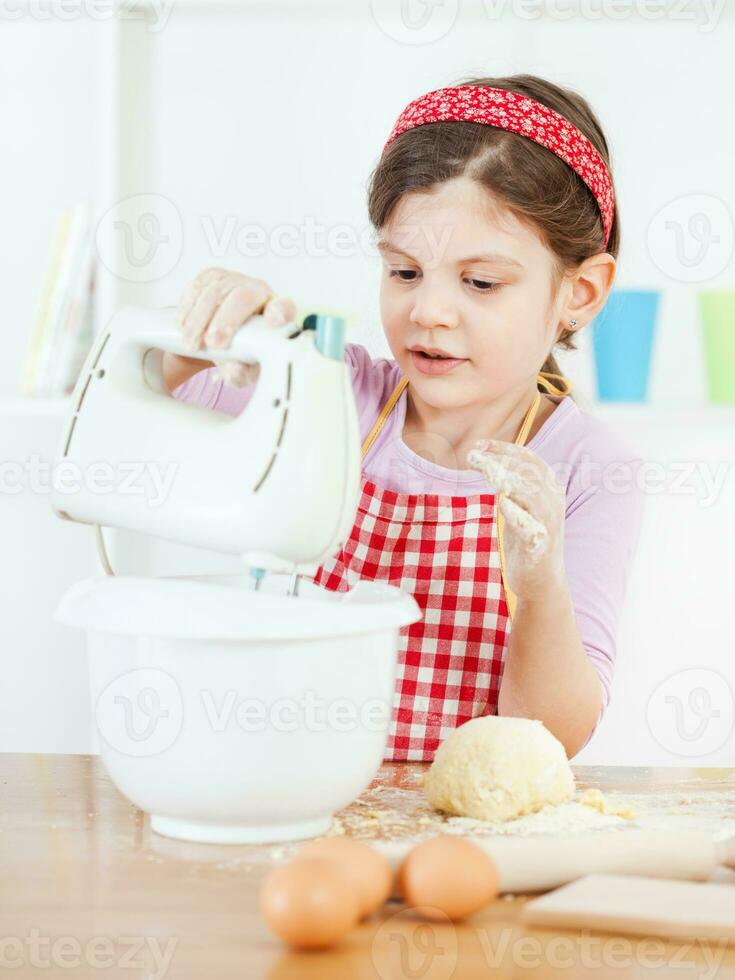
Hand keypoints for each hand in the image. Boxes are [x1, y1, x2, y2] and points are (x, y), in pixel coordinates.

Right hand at [176, 267, 297, 386]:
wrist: (218, 337)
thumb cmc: (238, 350)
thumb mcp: (241, 369)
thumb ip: (240, 372)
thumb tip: (236, 368)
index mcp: (275, 313)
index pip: (284, 306)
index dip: (280, 311)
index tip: (274, 320)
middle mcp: (258, 292)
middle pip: (244, 296)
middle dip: (226, 320)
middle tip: (213, 343)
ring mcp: (234, 281)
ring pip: (216, 291)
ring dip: (200, 319)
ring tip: (192, 342)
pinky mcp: (212, 277)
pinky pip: (198, 287)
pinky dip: (188, 308)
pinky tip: (184, 326)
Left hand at [466, 439, 566, 601]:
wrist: (542, 582)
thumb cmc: (527, 540)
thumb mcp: (520, 506)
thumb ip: (510, 485)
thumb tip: (488, 460)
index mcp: (550, 490)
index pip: (530, 459)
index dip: (505, 449)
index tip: (479, 445)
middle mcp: (553, 503)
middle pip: (529, 472)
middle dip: (500, 460)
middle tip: (472, 456)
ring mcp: (548, 525)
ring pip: (531, 495)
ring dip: (506, 480)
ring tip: (484, 471)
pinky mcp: (540, 547)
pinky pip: (531, 526)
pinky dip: (517, 513)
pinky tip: (502, 502)